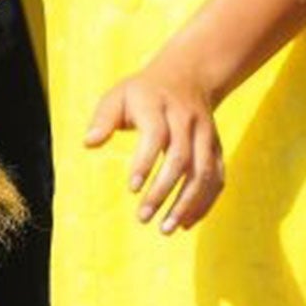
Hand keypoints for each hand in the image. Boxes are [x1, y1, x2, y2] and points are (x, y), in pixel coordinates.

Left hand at [83, 61, 224, 231]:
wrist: (188, 75)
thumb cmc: (143, 92)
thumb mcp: (119, 95)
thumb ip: (103, 119)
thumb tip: (88, 143)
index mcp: (159, 105)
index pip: (156, 135)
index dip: (145, 162)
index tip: (131, 188)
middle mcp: (186, 119)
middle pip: (181, 158)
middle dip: (163, 191)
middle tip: (143, 217)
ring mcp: (205, 134)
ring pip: (204, 172)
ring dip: (187, 204)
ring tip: (166, 229)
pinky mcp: (216, 147)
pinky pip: (217, 178)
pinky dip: (204, 202)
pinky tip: (185, 223)